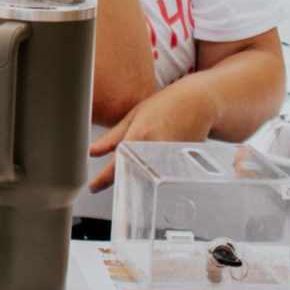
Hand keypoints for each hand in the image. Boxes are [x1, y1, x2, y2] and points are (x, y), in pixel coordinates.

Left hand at [85, 79, 216, 191]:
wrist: (198, 103)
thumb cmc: (165, 106)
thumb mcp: (133, 117)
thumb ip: (111, 137)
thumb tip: (91, 151)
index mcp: (139, 136)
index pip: (116, 164)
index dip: (102, 179)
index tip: (92, 187)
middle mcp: (155, 150)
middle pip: (133, 175)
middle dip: (121, 179)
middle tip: (115, 177)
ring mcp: (171, 159)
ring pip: (149, 179)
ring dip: (139, 179)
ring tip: (141, 167)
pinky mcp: (184, 166)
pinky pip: (165, 177)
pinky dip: (156, 175)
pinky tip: (156, 165)